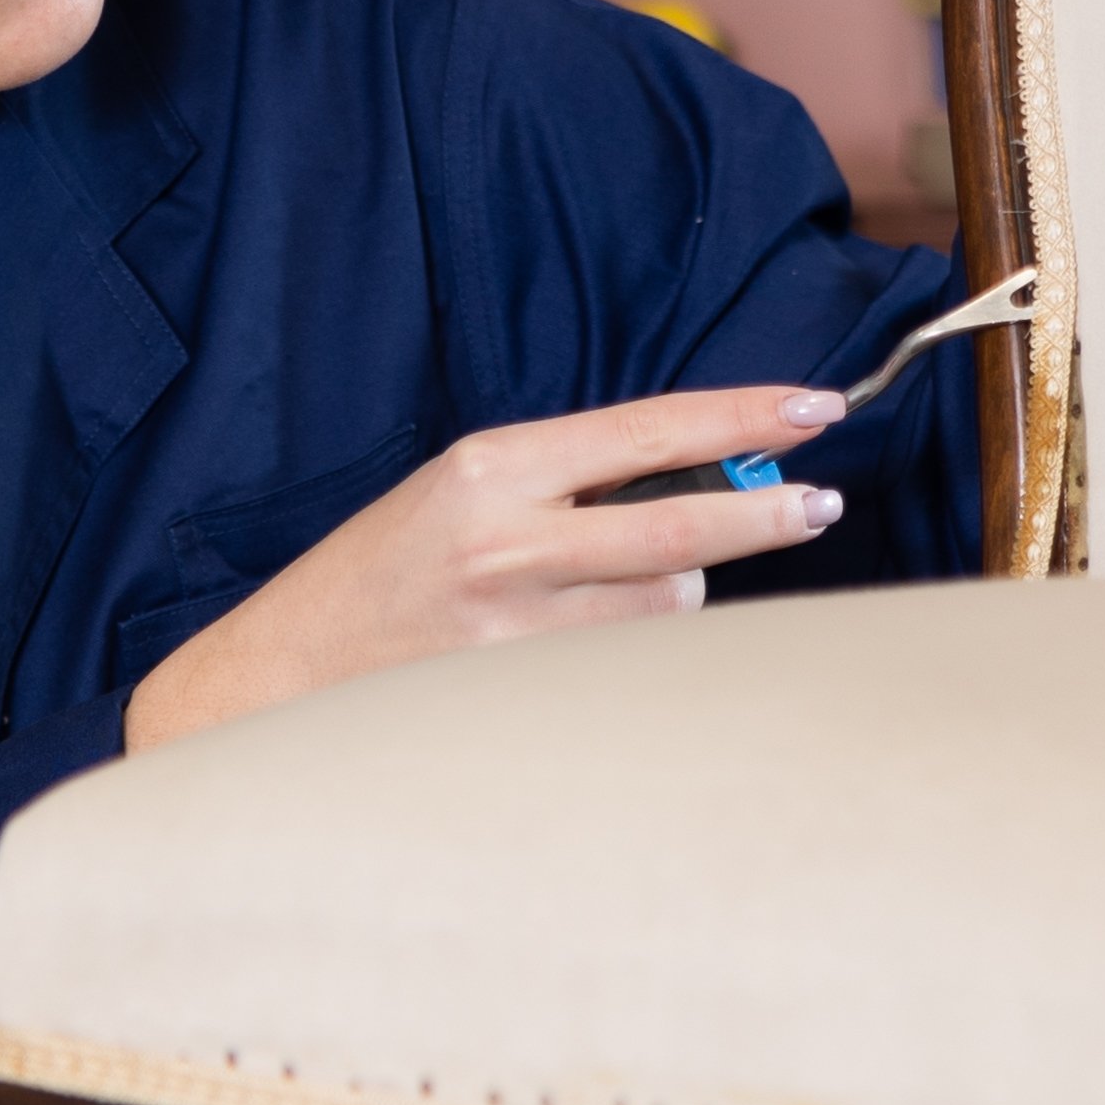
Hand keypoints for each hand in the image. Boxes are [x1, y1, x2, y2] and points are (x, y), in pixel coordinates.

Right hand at [122, 385, 847, 753]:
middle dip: (766, 514)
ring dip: (669, 597)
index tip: (815, 409)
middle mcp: (508, 544)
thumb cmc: (383, 576)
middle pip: (681, 528)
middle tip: (821, 506)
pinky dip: (634, 650)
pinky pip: (627, 665)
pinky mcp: (522, 696)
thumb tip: (712, 478)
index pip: (648, 431)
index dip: (743, 418)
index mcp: (492, 468)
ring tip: (600, 600)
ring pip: (663, 605)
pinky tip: (578, 652)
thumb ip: (576, 483)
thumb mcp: (465, 494)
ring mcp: (517, 630)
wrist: (282, 674)